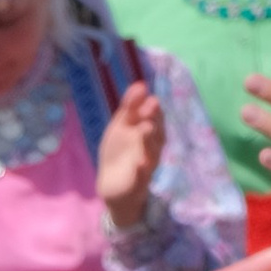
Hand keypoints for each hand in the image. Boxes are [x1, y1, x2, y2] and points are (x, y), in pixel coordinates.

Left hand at [96, 80, 164, 232]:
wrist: (114, 186)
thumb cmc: (119, 152)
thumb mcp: (121, 128)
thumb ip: (129, 108)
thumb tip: (140, 84)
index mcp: (147, 134)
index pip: (153, 118)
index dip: (150, 105)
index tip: (145, 92)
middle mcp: (151, 148)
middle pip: (156, 132)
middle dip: (154, 119)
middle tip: (152, 104)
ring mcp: (146, 165)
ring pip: (152, 152)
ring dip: (149, 141)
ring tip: (146, 128)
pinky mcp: (138, 182)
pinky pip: (142, 177)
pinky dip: (141, 171)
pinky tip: (140, 164)